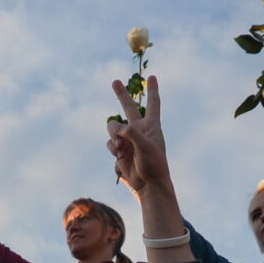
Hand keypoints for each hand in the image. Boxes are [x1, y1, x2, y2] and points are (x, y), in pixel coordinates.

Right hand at [106, 74, 171, 194]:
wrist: (148, 185)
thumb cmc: (153, 165)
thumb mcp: (145, 146)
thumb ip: (130, 133)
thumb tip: (115, 127)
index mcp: (151, 126)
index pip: (153, 104)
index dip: (152, 90)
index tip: (152, 77)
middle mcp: (139, 130)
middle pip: (128, 107)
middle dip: (121, 95)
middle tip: (115, 82)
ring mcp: (128, 140)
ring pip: (113, 129)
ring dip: (113, 138)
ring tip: (120, 150)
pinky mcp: (120, 151)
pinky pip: (110, 144)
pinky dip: (112, 150)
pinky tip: (119, 158)